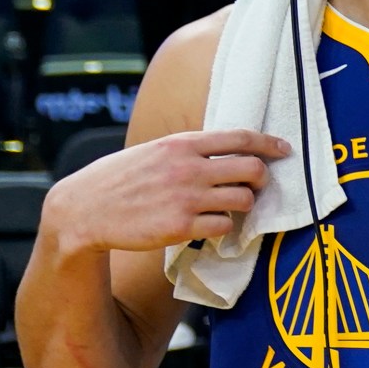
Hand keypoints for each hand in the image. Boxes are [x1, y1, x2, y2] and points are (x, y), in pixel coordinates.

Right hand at [44, 128, 289, 253]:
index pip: (240, 137)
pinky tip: (209, 228)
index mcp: (180, 144)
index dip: (269, 143)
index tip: (285, 149)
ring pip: (243, 200)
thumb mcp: (151, 151)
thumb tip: (223, 149)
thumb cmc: (118, 180)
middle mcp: (188, 168)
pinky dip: (223, 229)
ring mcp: (186, 198)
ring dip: (242, 206)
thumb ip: (186, 150)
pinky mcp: (181, 227)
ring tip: (226, 209)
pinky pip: (224, 227)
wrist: (83, 210)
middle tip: (256, 187)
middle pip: (252, 169)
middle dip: (262, 179)